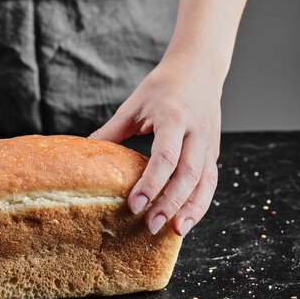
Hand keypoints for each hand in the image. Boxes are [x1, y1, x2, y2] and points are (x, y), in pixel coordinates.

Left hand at [90, 52, 221, 236]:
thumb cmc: (163, 85)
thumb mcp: (134, 103)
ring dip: (191, 209)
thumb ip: (112, 130)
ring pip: (205, 182)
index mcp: (174, 117)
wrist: (200, 67)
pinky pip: (210, 181)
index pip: (165, 157)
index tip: (134, 205)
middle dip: (170, 203)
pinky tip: (186, 219)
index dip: (151, 183)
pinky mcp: (214, 151)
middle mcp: (197, 132)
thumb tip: (85, 151)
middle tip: (151, 226)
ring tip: (176, 231)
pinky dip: (200, 203)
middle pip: (188, 174)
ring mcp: (210, 142)